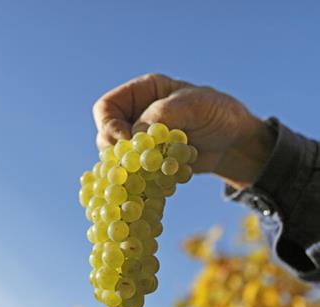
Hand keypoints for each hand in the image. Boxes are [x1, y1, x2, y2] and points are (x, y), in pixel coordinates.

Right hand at [93, 73, 275, 188]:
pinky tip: (168, 176)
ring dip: (135, 168)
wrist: (235, 141)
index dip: (108, 125)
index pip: (105, 108)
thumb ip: (162, 115)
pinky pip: (137, 173)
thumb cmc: (218, 112)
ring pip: (120, 159)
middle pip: (107, 136)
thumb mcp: (194, 105)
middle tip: (137, 162)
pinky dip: (148, 179)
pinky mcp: (150, 162)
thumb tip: (135, 138)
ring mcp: (142, 141)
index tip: (126, 141)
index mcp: (141, 93)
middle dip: (119, 151)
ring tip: (160, 169)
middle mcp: (136, 116)